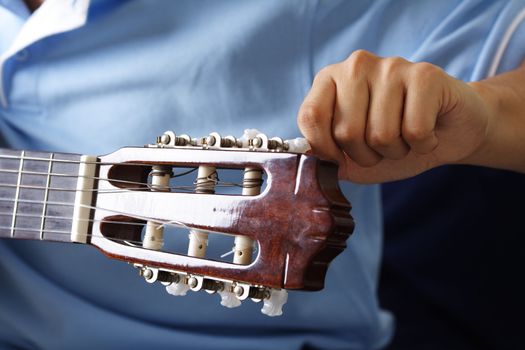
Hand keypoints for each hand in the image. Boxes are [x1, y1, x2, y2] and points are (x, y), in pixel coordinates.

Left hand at [297, 50, 493, 182]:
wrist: (449, 132)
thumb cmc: (395, 142)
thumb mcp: (352, 157)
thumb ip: (326, 158)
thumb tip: (306, 160)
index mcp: (330, 80)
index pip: (310, 117)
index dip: (325, 150)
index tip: (342, 157)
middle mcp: (356, 65)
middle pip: (347, 131)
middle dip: (367, 156)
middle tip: (382, 147)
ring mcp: (391, 66)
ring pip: (381, 134)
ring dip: (396, 152)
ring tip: (405, 137)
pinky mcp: (425, 75)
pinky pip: (414, 130)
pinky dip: (423, 145)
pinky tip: (427, 133)